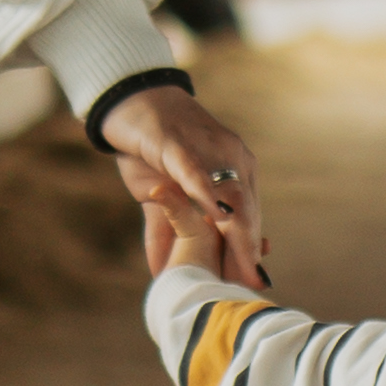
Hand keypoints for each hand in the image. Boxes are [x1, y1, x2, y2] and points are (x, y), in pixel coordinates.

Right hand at [102, 84, 267, 287]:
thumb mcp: (159, 197)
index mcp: (233, 172)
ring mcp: (209, 150)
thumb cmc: (150, 146)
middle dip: (248, 253)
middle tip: (250, 287)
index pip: (247, 219)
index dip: (250, 252)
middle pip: (246, 214)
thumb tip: (161, 272)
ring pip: (230, 197)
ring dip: (237, 235)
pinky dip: (207, 195)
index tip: (255, 284)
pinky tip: (216, 218)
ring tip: (242, 267)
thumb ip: (166, 231)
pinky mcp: (178, 143)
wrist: (130, 98)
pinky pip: (197, 172)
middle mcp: (232, 160)